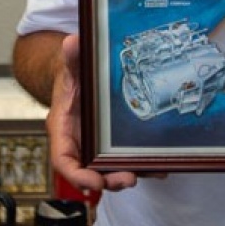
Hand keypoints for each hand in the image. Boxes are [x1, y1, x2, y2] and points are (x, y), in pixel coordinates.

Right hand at [47, 34, 140, 192]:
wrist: (79, 75)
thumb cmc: (72, 75)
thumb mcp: (71, 65)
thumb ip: (71, 57)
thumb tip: (71, 43)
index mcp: (63, 129)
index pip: (64, 160)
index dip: (78, 176)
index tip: (94, 182)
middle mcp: (79, 143)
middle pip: (90, 173)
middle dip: (108, 181)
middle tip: (128, 179)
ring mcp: (96, 146)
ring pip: (109, 171)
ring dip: (128, 176)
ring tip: (151, 173)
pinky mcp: (112, 144)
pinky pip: (124, 160)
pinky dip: (142, 166)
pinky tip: (160, 166)